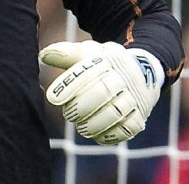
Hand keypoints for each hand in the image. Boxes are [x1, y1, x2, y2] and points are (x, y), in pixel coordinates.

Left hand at [39, 40, 160, 144]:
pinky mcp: (140, 115)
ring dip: (95, 124)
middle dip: (81, 106)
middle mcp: (123, 78)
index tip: (52, 98)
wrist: (144, 70)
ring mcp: (134, 97)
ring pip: (116, 112)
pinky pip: (129, 129)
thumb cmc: (105, 63)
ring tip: (81, 128)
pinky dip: (112, 135)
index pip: (88, 71)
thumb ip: (67, 54)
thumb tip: (45, 56)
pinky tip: (98, 136)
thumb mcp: (89, 53)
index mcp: (108, 60)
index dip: (69, 85)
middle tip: (68, 115)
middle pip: (102, 92)